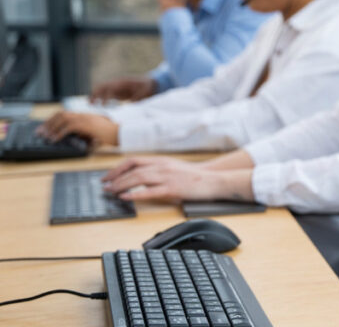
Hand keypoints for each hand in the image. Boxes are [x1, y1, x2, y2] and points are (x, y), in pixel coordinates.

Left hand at [39, 111, 117, 145]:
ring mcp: (85, 118)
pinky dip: (59, 133)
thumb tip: (70, 137)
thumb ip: (82, 132)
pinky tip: (54, 140)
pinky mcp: (86, 124)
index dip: (52, 120)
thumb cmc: (109, 135)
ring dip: (52, 127)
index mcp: (84, 115)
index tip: (45, 127)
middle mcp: (83, 115)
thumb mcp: (93, 132)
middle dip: (48, 123)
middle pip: (60, 114)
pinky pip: (68, 127)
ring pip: (62, 119)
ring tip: (45, 136)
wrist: (120, 133)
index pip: (64, 113)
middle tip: (40, 132)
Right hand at [90, 77, 156, 101]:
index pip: (111, 88)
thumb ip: (137, 98)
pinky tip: (95, 105)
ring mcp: (116, 86)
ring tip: (90, 105)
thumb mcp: (145, 92)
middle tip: (91, 104)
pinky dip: (99, 97)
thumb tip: (130, 104)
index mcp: (124, 82)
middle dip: (96, 94)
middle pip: (102, 86)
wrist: (150, 83)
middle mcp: (117, 83)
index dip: (107, 96)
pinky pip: (105, 93)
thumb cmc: (147, 87)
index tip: (104, 105)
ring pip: (101, 89)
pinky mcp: (116, 91)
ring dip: (95, 95)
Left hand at [101, 156, 250, 202]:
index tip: (107, 176)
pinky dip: (134, 194)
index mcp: (161, 161)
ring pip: (138, 178)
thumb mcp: (173, 168)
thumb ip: (156, 170)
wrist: (213, 179)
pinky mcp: (172, 189)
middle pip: (132, 170)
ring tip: (110, 192)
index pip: (133, 161)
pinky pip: (149, 191)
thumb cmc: (194, 176)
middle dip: (115, 178)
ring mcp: (167, 177)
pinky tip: (125, 197)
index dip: (117, 168)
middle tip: (104, 187)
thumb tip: (137, 178)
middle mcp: (162, 166)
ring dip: (121, 185)